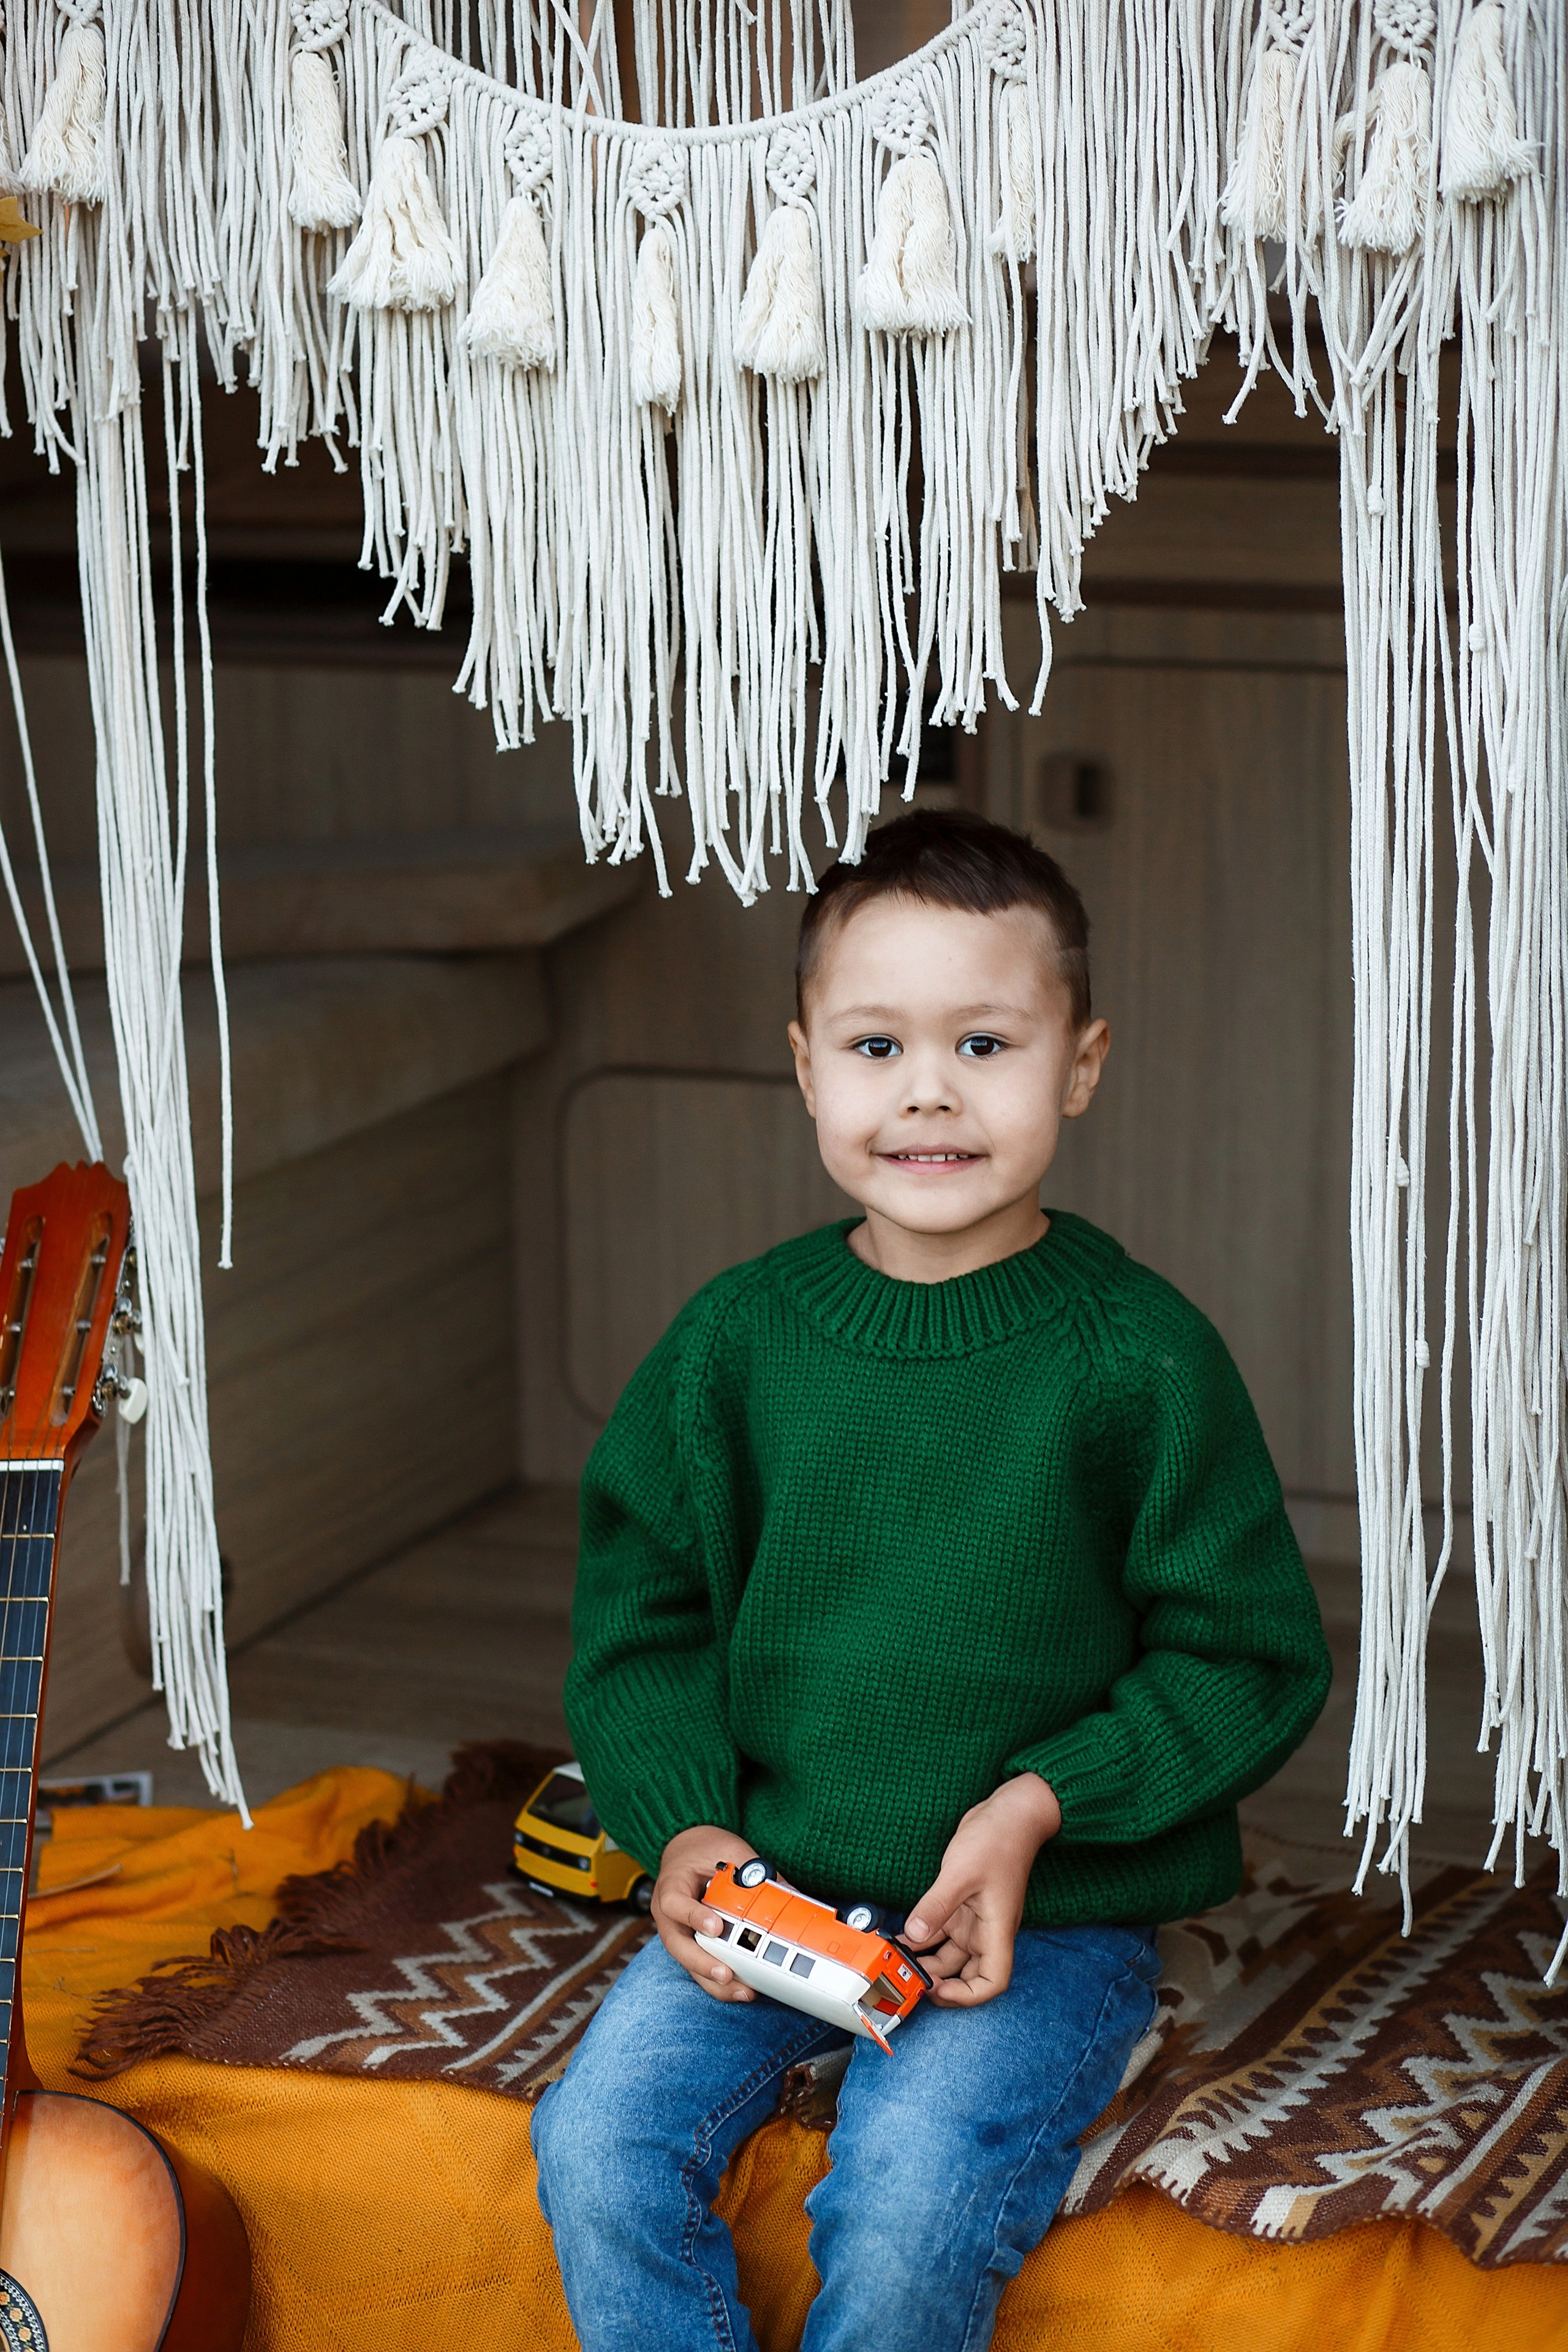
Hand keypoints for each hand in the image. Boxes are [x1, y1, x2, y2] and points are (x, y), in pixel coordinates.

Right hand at [651, 1824, 762, 2001]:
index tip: (716, 1928)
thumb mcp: (729, 1850)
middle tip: (727, 1973)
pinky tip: (742, 1989)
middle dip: (703, 1964)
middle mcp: (669, 1916)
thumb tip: (789, 1894)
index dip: (694, 1917)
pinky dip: (719, 1982)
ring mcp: (678, 1934)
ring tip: (742, 1992)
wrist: (686, 1851)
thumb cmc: (705, 1850)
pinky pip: (700, 1968)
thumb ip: (752, 1871)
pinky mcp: (691, 1946)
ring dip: (714, 1982)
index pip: (675, 1904)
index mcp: (671, 1886)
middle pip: (678, 1946)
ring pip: (689, 1964)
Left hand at [903, 1774, 1060, 2008]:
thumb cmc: (998, 1841)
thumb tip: (914, 1935)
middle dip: (940, 1981)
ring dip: (927, 1960)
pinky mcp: (962, 1904)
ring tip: (898, 1958)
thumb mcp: (961, 1873)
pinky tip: (902, 1935)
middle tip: (909, 1978)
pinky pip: (942, 1931)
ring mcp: (975, 1919)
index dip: (968, 1995)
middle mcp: (987, 1930)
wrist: (1010, 1814)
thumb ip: (936, 1906)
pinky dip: (924, 1937)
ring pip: (950, 1954)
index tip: (938, 1988)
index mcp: (997, 1930)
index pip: (992, 1981)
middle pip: (967, 1974)